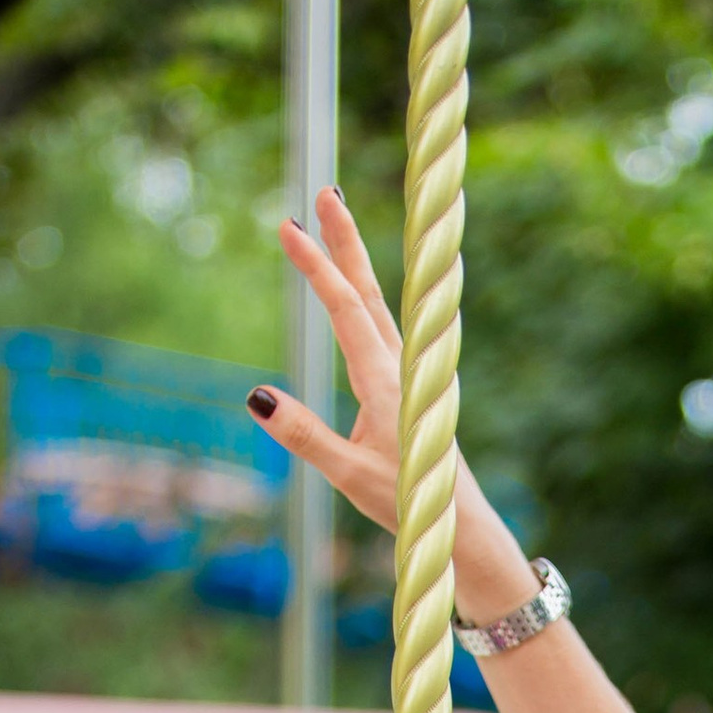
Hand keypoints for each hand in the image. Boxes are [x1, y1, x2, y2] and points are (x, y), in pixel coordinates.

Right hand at [252, 189, 530, 621]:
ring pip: (378, 303)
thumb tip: (254, 397)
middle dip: (344, 240)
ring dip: (356, 261)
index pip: (345, 308)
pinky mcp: (408, 385)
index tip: (287, 227)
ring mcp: (406, 373)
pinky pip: (382, 326)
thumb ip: (302, 434)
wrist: (458, 520)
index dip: (317, 266)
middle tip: (325, 192)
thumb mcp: (347, 474)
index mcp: (383, 381)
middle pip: (368, 289)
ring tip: (334, 222)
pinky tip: (356, 289)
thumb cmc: (407, 499)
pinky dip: (364, 295)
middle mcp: (398, 366)